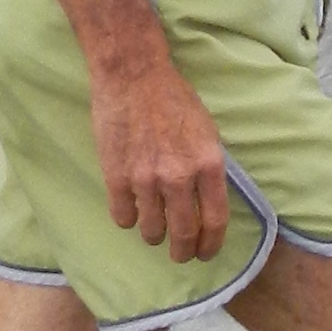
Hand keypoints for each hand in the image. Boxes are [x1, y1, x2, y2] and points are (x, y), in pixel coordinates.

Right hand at [91, 51, 236, 264]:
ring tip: (154, 230)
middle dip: (183, 251)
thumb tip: (207, 202)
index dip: (211, 244)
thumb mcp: (207, 132)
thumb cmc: (173, 99)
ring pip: (151, 231)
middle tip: (180, 254)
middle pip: (183, 234)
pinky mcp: (116, 177)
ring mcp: (146, 179)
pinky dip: (128, 219)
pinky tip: (131, 210)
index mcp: (209, 164)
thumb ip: (208, 169)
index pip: (215, 221)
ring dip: (154, 236)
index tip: (206, 253)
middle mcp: (179, 176)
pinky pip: (123, 217)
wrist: (133, 76)